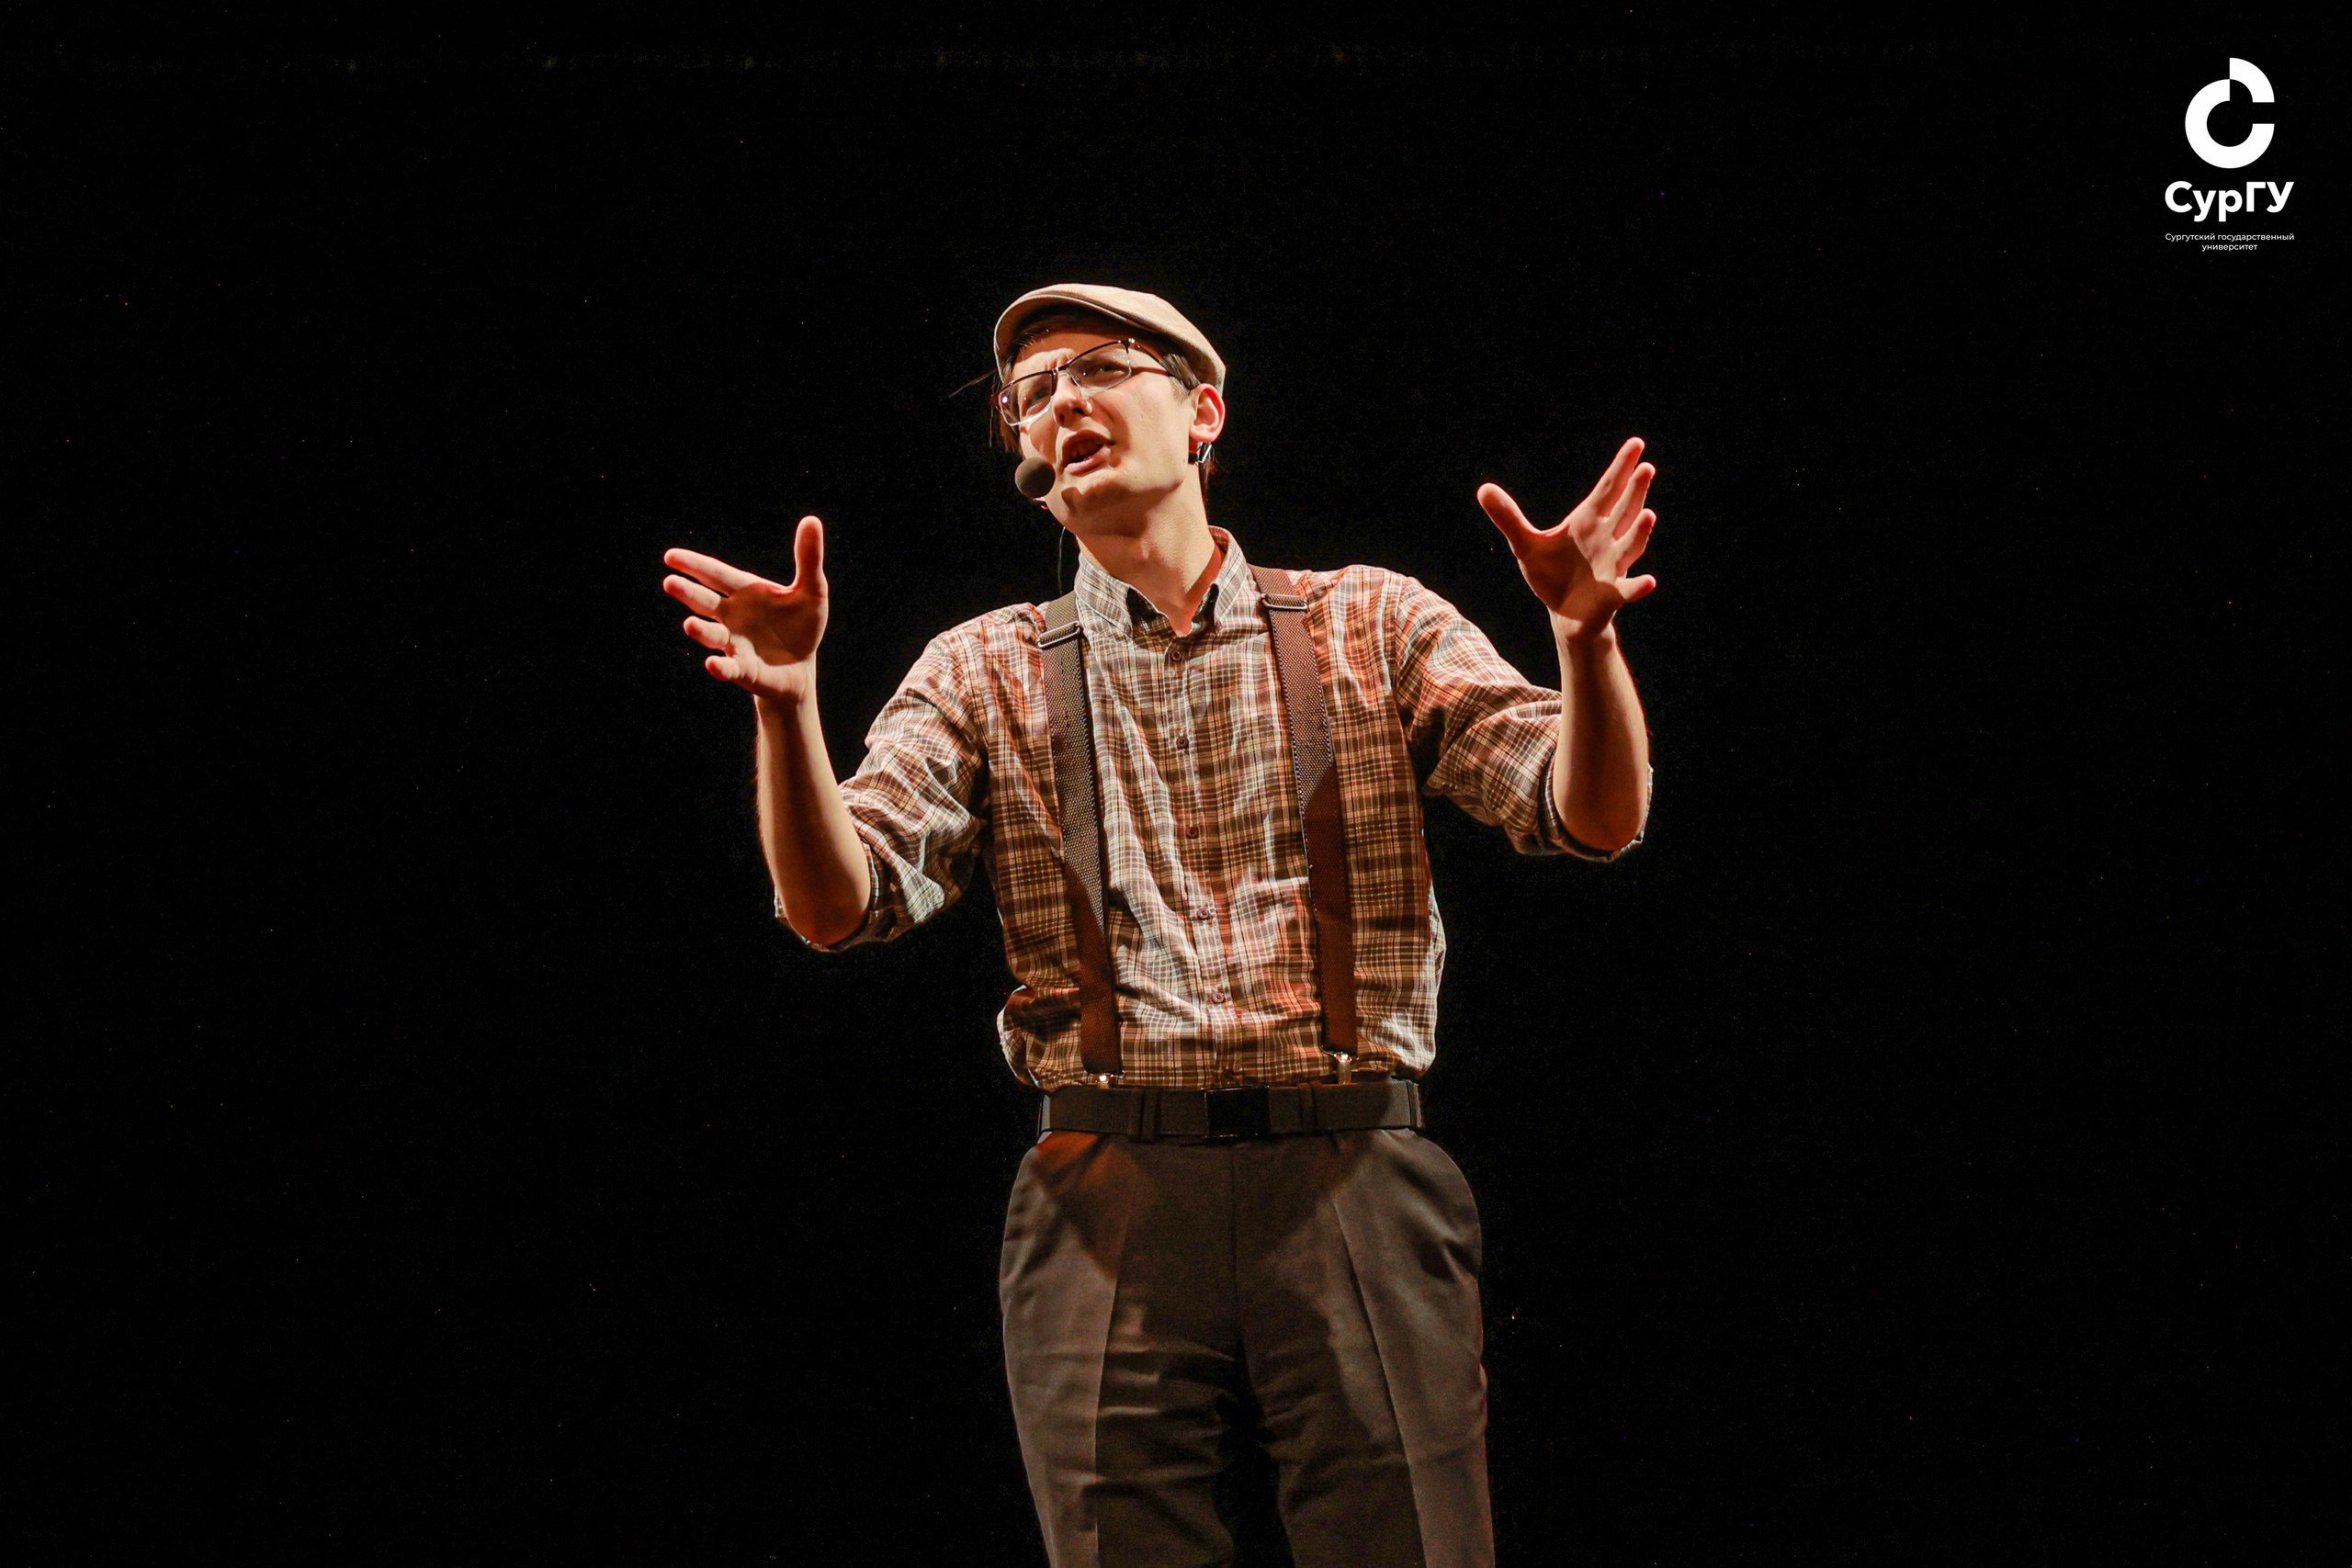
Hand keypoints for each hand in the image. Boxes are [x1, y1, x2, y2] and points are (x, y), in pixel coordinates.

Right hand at [661, 515, 829, 703]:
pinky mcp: (742, 670)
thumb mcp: (812, 590)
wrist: (802, 667)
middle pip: (705, 601)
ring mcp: (734, 643)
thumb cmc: (802, 625)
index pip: (715, 574)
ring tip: (689, 624)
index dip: (694, 565)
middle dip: (688, 593)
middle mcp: (732, 616)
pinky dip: (720, 667)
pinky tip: (712, 664)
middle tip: (670, 582)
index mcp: (745, 592)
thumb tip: (811, 520)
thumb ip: (808, 558)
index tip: (671, 557)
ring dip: (701, 631)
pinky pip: (728, 668)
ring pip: (711, 635)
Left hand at [1477, 437, 1659, 642]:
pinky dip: (1638, 586)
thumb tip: (1483, 489)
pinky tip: (1648, 582)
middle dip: (1635, 491)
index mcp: (1588, 522)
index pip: (1608, 489)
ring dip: (1639, 532)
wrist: (1565, 615)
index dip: (1621, 467)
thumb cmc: (1552, 575)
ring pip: (1630, 545)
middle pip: (1624, 511)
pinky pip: (1628, 590)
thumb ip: (1509, 518)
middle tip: (1646, 468)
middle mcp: (1607, 539)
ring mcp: (1613, 566)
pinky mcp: (1613, 595)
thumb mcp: (1526, 545)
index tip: (1637, 443)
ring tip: (1648, 514)